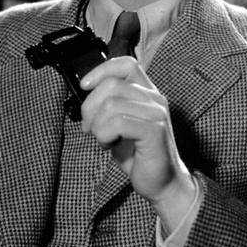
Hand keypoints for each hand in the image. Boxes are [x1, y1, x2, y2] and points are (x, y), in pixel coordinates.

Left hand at [80, 56, 195, 229]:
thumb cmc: (138, 154)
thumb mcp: (119, 123)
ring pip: (111, 104)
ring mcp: (156, 114)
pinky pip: (118, 123)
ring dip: (98, 126)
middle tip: (90, 128)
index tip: (85, 86)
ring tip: (104, 139)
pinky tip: (110, 145)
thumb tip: (86, 92)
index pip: (126, 64)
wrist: (162, 182)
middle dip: (90, 107)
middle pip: (111, 85)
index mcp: (147, 93)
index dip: (101, 70)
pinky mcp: (155, 131)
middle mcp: (154, 98)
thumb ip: (109, 104)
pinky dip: (105, 135)